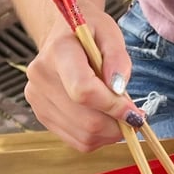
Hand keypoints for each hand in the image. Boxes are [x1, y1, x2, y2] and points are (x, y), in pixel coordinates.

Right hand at [24, 3, 144, 151]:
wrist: (63, 35)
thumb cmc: (90, 33)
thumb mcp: (110, 34)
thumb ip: (118, 58)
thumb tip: (118, 87)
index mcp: (59, 51)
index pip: (83, 90)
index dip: (113, 106)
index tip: (136, 111)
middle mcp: (41, 76)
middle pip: (86, 119)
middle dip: (117, 124)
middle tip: (135, 116)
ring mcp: (37, 98)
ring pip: (84, 135)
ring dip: (110, 133)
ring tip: (120, 116)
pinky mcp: (41, 114)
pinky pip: (77, 140)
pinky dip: (98, 137)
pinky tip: (105, 120)